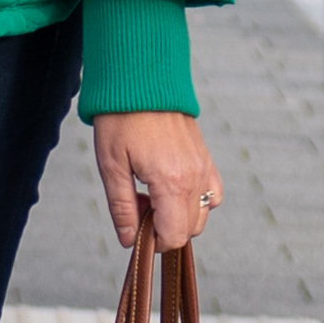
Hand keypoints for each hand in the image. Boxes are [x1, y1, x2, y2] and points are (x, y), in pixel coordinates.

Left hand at [92, 108, 221, 250]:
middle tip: (138, 206)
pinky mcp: (206, 158)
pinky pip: (213, 195)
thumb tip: (129, 240)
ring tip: (152, 195)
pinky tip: (172, 189)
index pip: (174, 236)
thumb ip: (122, 208)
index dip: (153, 242)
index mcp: (171, 183)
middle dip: (164, 229)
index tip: (135, 228)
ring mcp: (204, 167)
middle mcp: (195, 177)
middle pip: (190, 230)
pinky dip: (196, 201)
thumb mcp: (111, 166)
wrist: (142, 80)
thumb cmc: (122, 119)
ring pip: (203, 215)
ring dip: (178, 216)